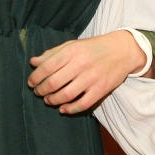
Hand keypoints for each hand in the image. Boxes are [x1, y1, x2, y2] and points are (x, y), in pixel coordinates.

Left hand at [28, 31, 146, 114]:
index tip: (31, 82)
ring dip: (52, 100)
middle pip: (54, 83)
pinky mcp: (101, 89)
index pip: (47, 66)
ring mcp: (92, 78)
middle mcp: (81, 64)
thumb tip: (33, 62)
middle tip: (38, 92)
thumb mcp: (72, 45)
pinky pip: (82, 104)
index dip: (35, 77)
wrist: (122, 50)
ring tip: (48, 100)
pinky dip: (70, 109)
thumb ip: (52, 53)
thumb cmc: (94, 47)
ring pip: (66, 95)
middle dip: (41, 90)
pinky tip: (63, 108)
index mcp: (72, 51)